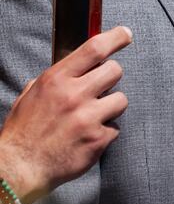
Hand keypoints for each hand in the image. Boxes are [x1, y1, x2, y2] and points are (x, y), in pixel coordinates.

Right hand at [0, 27, 131, 203]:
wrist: (18, 168)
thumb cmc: (23, 133)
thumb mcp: (31, 96)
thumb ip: (55, 80)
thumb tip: (77, 66)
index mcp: (56, 80)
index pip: (94, 48)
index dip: (115, 38)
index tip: (125, 35)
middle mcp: (74, 95)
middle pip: (115, 71)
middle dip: (109, 79)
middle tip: (98, 90)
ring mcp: (88, 117)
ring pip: (121, 99)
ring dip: (109, 107)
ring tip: (90, 118)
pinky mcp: (98, 139)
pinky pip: (115, 128)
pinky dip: (104, 133)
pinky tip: (86, 138)